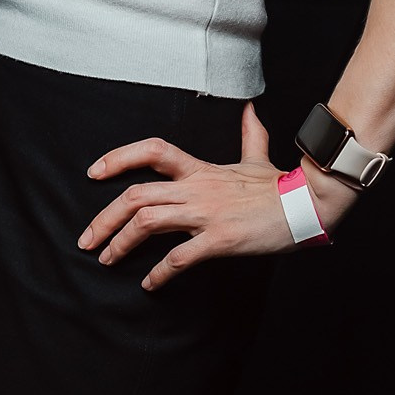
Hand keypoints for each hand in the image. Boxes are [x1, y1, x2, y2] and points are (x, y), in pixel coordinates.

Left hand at [75, 99, 355, 290]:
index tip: (94, 173)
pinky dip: (159, 273)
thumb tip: (250, 110)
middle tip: (86, 240)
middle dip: (104, 218)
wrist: (308, 205)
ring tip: (107, 260)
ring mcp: (206, 214)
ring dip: (121, 243)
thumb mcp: (258, 158)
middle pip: (136, 194)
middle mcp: (196, 188)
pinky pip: (179, 257)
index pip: (152, 150)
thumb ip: (249, 134)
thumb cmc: (280, 186)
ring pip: (148, 221)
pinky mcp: (219, 239)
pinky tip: (149, 284)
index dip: (118, 158)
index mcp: (200, 168)